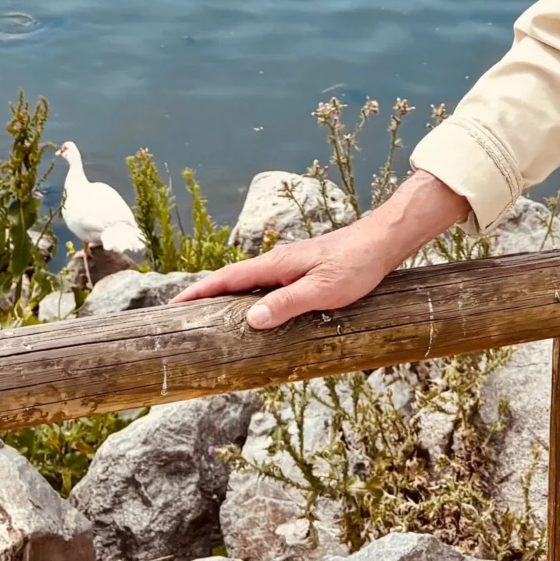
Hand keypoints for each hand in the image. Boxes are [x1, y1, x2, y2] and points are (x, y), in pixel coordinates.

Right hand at [175, 171, 472, 330]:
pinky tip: (255, 309)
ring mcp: (290, 265)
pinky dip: (249, 295)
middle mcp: (278, 262)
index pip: (229, 278)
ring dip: (227, 296)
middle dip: (206, 294)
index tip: (175, 305)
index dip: (201, 291)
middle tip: (182, 314)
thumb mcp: (323, 291)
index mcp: (277, 265)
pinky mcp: (303, 270)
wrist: (383, 242)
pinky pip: (266, 284)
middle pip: (233, 279)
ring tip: (210, 315)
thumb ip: (287, 304)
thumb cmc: (356, 265)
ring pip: (250, 282)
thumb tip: (250, 318)